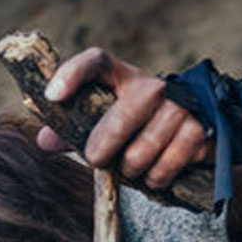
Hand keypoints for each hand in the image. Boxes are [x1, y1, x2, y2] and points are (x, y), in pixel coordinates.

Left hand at [37, 47, 210, 188]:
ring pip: (139, 155)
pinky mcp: (198, 132)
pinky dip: (155, 180)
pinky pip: (164, 169)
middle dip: (101, 151)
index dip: (72, 74)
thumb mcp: (105, 122)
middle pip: (117, 122)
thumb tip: (43, 141)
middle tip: (100, 159)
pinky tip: (156, 172)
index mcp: (123, 77)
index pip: (96, 61)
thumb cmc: (138, 126)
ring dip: (131, 171)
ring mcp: (179, 108)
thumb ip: (74, 130)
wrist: (194, 130)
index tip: (52, 96)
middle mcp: (153, 87)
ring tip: (134, 165)